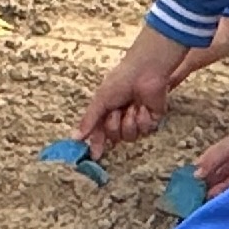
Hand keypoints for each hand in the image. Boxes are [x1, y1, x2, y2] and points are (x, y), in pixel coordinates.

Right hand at [79, 26, 199, 151]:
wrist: (145, 72)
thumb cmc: (121, 80)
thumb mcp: (100, 101)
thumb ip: (89, 121)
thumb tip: (75, 137)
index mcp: (108, 111)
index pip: (100, 133)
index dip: (97, 144)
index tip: (94, 155)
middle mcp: (122, 116)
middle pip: (115, 137)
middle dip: (114, 125)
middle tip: (116, 111)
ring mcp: (137, 118)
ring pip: (130, 136)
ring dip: (129, 121)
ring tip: (132, 106)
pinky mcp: (153, 119)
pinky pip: (145, 130)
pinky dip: (143, 118)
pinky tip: (144, 106)